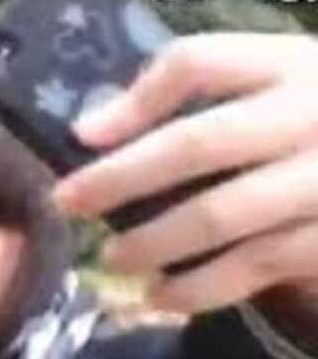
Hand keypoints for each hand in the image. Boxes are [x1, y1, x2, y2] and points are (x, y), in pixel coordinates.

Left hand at [52, 33, 317, 312]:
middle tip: (66, 203)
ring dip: (154, 241)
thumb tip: (93, 127)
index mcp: (290, 65)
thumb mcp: (282, 86)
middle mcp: (310, 115)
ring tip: (110, 261)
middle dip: (120, 177)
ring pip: (221, 213)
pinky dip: (200, 287)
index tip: (80, 135)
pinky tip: (160, 297)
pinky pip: (257, 265)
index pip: (200, 61)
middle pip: (197, 142)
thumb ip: (201, 91)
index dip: (135, 98)